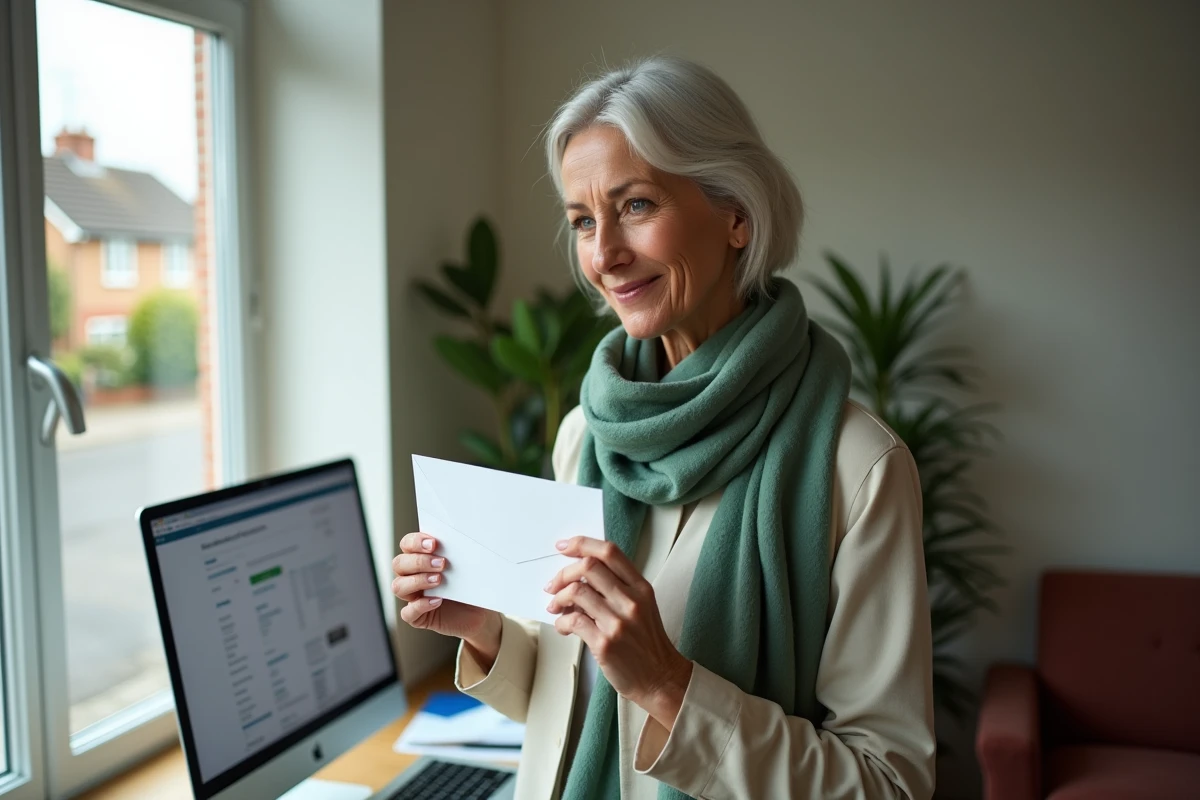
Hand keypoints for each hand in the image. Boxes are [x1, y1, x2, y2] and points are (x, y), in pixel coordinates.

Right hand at [393, 532, 501, 664]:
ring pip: (398, 587)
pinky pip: (408, 613)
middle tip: (442, 563)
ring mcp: (412, 597)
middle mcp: (411, 576)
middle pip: (399, 564)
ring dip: (417, 581)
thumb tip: (463, 541)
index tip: (434, 543)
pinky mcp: (417, 617)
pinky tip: (438, 601)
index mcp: (420, 557)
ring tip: (439, 580)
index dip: (415, 542)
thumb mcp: (469, 566)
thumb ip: (460, 553)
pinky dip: (420, 606)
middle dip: (419, 561)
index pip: (407, 544)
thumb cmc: (472, 585)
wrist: (480, 613)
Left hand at [545, 536, 693, 729]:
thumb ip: (617, 587)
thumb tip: (579, 574)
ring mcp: (618, 622)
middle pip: (589, 567)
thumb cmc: (647, 642)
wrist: (660, 678)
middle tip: (553, 585)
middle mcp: (631, 600)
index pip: (610, 552)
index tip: (564, 547)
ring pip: (576, 592)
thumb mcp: (642, 606)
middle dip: (563, 573)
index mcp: (641, 587)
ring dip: (558, 598)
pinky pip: (572, 620)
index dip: (582, 544)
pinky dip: (561, 621)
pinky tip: (563, 626)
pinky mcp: (605, 643)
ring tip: (556, 607)